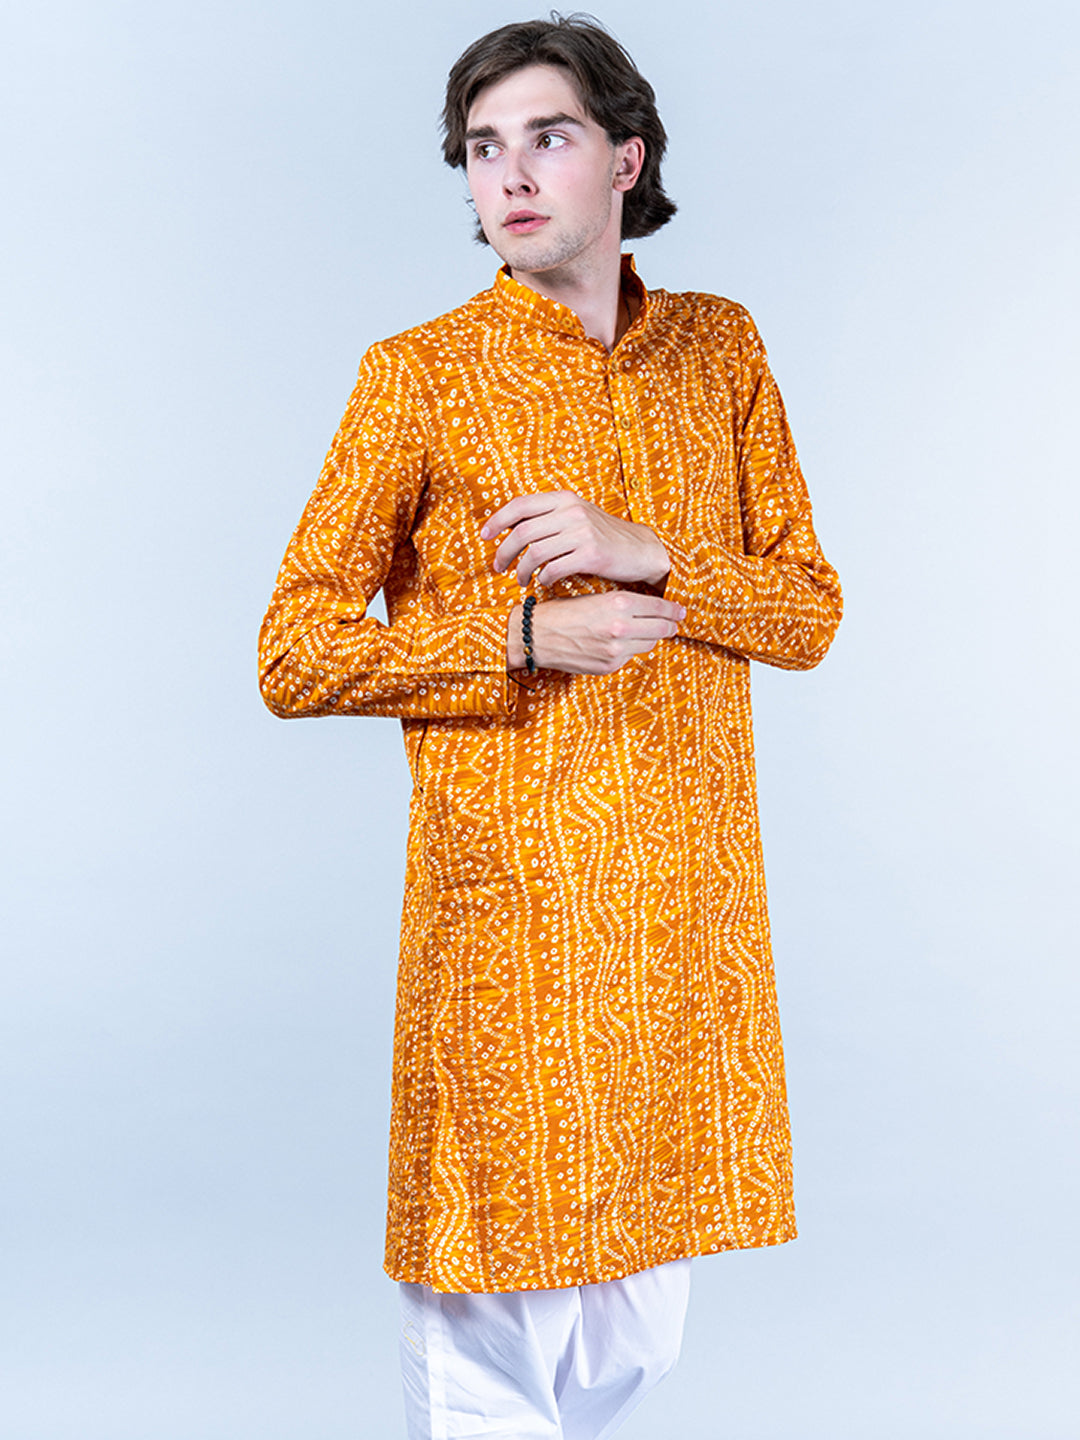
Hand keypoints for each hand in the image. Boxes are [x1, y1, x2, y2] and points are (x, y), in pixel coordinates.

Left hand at [482, 490, 670, 589]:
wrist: (641, 550)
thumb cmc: (603, 537)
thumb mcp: (577, 516)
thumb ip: (548, 517)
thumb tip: (510, 527)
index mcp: (564, 498)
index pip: (520, 505)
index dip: (497, 520)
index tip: (485, 536)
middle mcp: (572, 511)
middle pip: (522, 533)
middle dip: (504, 552)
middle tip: (498, 566)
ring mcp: (582, 532)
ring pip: (535, 554)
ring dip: (521, 570)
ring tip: (520, 580)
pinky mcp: (591, 554)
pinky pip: (554, 569)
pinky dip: (543, 579)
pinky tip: (543, 582)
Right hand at [506, 592, 685, 675]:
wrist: (535, 635)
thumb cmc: (563, 611)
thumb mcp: (596, 596)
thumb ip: (624, 604)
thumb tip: (650, 609)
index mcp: (619, 603)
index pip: (661, 608)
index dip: (674, 610)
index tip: (680, 610)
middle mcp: (621, 627)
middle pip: (662, 629)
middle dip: (670, 625)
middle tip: (674, 623)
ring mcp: (616, 650)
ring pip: (649, 644)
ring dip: (651, 638)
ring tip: (647, 631)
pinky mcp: (609, 666)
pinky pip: (630, 657)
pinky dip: (630, 649)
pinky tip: (621, 642)